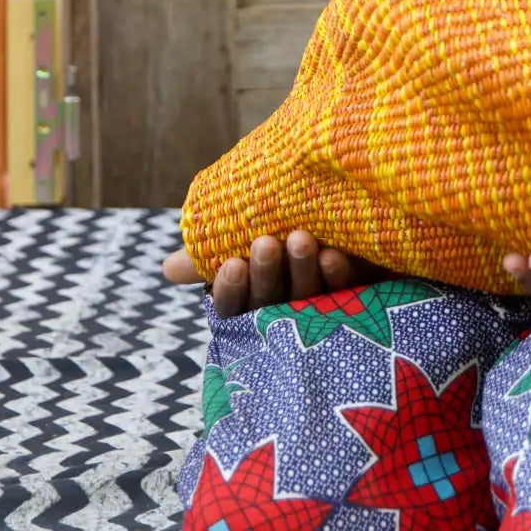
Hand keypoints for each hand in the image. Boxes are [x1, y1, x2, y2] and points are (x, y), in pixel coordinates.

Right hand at [161, 229, 391, 315]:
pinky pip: (346, 296)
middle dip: (266, 273)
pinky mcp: (359, 304)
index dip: (230, 289)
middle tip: (265, 243)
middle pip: (271, 302)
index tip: (230, 264)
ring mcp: (322, 312)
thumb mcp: (249, 239)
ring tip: (300, 237)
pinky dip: (339, 276)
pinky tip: (335, 253)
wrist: (362, 218)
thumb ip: (212, 252)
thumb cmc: (289, 230)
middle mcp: (285, 310)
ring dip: (301, 269)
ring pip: (307, 299)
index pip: (233, 307)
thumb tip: (168, 267)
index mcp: (253, 299)